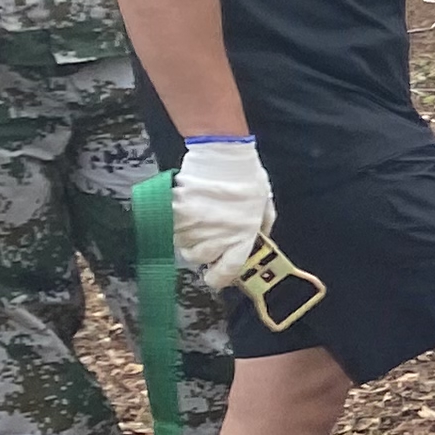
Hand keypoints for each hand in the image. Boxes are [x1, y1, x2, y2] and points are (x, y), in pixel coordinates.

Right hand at [172, 138, 274, 292]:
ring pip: (182, 244)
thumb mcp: (265, 205)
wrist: (221, 156)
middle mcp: (216, 237)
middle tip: (207, 235)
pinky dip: (175, 224)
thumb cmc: (247, 179)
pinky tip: (186, 210)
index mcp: (242, 237)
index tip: (216, 277)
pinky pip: (170, 229)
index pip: (227, 271)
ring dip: (188, 236)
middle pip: (199, 258)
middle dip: (202, 251)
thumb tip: (259, 241)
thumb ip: (262, 227)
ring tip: (198, 217)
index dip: (219, 278)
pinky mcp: (174, 215)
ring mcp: (193, 227)